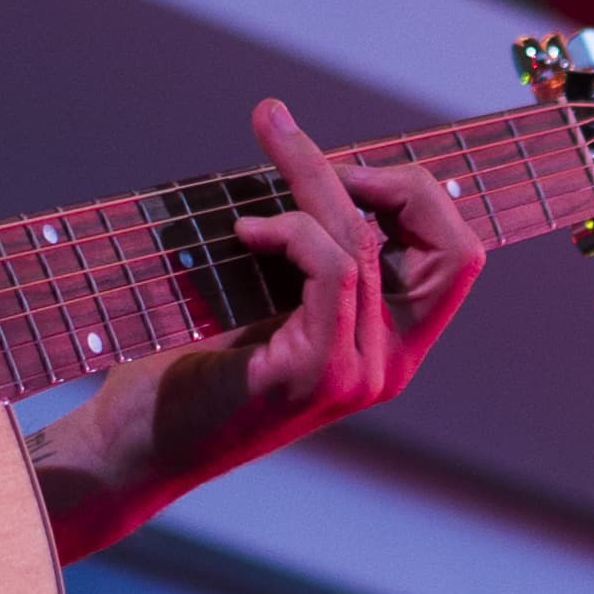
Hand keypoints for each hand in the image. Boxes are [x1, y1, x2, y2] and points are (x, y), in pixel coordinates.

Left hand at [26, 98, 491, 558]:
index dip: (418, 197)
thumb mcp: (264, 296)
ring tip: (266, 148)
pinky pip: (335, 271)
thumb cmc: (187, 365)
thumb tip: (312, 161)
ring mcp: (361, 374)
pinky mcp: (319, 373)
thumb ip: (306, 253)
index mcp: (388, 343)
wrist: (136, 444)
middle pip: (456, 251)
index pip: (457, 257)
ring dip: (314, 179)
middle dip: (401, 182)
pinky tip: (244, 231)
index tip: (344, 166)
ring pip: (367, 244)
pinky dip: (292, 231)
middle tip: (327, 152)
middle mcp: (390, 364)